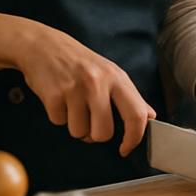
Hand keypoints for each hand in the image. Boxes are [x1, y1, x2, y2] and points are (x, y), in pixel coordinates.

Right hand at [15, 24, 154, 155]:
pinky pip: (59, 123)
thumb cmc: (82, 63)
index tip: (126, 148)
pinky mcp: (53, 96)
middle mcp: (99, 83)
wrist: (45, 47)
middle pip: (104, 133)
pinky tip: (60, 99)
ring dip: (75, 125)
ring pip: (79, 132)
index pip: (136, 114)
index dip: (134, 138)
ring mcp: (75, 89)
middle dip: (95, 135)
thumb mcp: (111, 73)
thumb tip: (150, 117)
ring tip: (73, 105)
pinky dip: (59, 116)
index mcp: (118, 78)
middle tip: (91, 120)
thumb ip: (130, 97)